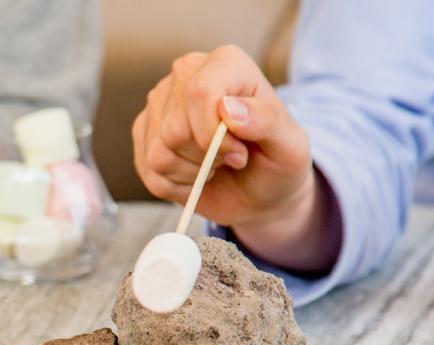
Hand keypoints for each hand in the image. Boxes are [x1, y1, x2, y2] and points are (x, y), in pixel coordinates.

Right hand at [133, 45, 336, 272]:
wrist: (259, 192)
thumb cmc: (276, 163)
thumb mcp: (290, 145)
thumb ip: (267, 121)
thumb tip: (228, 109)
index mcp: (225, 64)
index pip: (200, 93)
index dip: (215, 136)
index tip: (240, 154)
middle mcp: (186, 75)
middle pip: (175, 130)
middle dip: (206, 159)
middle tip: (230, 160)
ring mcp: (159, 104)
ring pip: (158, 154)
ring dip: (191, 174)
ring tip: (213, 167)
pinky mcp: (144, 133)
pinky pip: (148, 171)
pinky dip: (176, 185)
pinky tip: (194, 175)